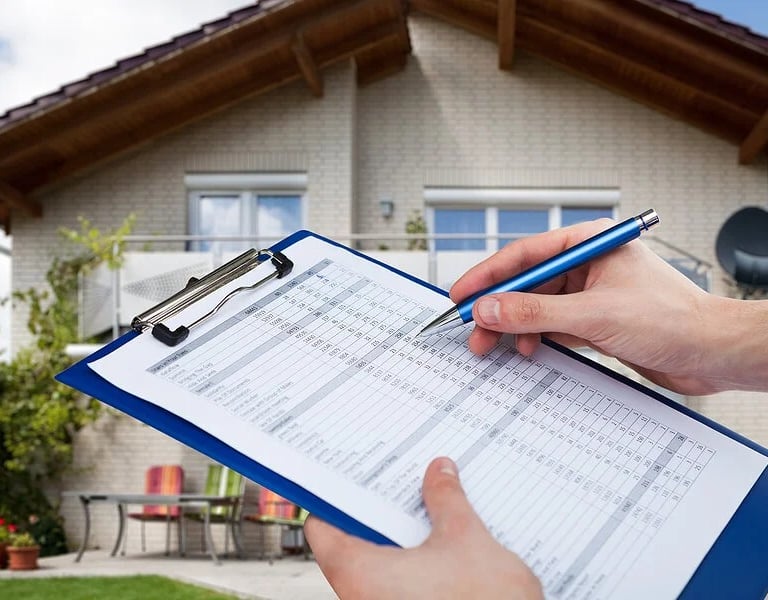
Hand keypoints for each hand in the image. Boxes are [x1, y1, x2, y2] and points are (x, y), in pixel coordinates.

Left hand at [304, 457, 542, 599]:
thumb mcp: (466, 539)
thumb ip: (447, 501)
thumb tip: (440, 474)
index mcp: (359, 573)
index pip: (322, 528)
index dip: (337, 498)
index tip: (356, 480)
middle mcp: (360, 598)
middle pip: (353, 543)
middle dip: (382, 513)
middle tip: (402, 487)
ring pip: (378, 567)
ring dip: (402, 541)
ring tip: (429, 512)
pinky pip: (397, 588)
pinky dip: (414, 567)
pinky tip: (442, 549)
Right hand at [450, 219, 767, 395]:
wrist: (712, 353)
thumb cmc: (673, 320)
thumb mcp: (593, 314)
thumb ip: (536, 312)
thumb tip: (490, 308)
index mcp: (590, 244)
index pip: (526, 254)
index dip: (488, 275)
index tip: (460, 294)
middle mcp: (588, 265)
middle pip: (527, 283)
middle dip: (498, 308)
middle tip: (471, 329)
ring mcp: (591, 293)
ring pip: (537, 307)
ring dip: (514, 327)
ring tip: (493, 347)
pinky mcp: (596, 320)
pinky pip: (553, 325)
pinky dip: (536, 338)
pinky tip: (527, 350)